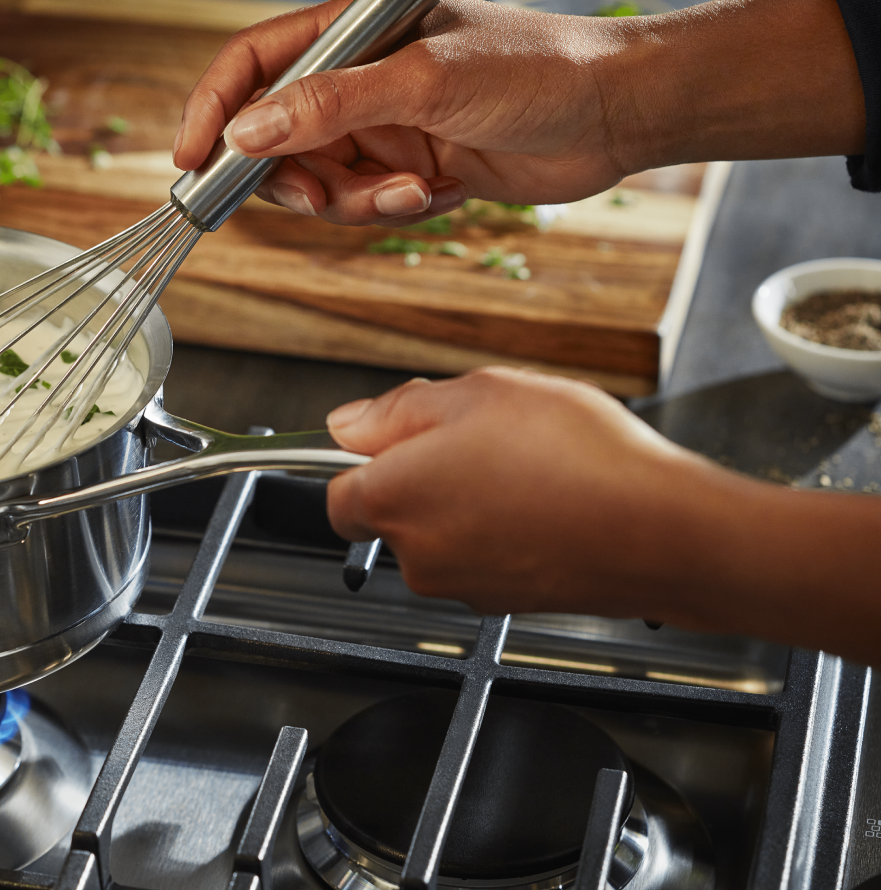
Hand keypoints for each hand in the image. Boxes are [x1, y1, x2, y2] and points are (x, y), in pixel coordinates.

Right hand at [173, 0, 638, 226]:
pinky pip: (364, 204)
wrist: (616, 114)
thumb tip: (245, 134)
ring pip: (319, 181)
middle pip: (276, 137)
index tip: (190, 162)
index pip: (253, 63)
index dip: (213, 109)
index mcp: (353, 30)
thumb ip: (329, 106)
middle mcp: (359, 77)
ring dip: (354, 200)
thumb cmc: (534, 70)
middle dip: (295, 176)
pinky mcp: (409, 168)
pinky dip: (390, 210)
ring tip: (410, 190)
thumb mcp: (424, 81)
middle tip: (320, 196)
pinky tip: (437, 193)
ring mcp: (383, 125)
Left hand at [323, 368, 880, 668]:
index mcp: (392, 499)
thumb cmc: (574, 458)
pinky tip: (552, 499)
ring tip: (530, 466)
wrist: (661, 531)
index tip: (395, 439)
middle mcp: (417, 556)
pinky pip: (487, 556)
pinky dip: (506, 530)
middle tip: (483, 436)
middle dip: (425, 475)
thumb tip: (347, 425)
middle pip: (394, 513)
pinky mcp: (507, 604)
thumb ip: (397, 410)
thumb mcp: (477, 394)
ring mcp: (463, 586)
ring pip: (443, 534)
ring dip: (470, 500)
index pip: (337, 494)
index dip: (362, 462)